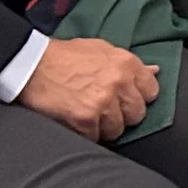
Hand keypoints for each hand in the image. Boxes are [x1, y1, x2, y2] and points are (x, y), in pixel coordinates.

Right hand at [16, 36, 159, 140]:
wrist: (32, 64)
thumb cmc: (66, 56)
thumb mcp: (102, 50)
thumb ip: (129, 63)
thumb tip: (155, 71)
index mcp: (127, 63)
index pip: (152, 91)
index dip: (138, 97)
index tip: (126, 99)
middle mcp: (119, 83)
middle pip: (137, 114)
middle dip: (122, 114)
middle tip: (105, 109)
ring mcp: (103, 103)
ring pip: (118, 129)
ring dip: (104, 126)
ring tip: (88, 114)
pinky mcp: (85, 120)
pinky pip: (96, 138)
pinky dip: (86, 133)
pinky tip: (76, 120)